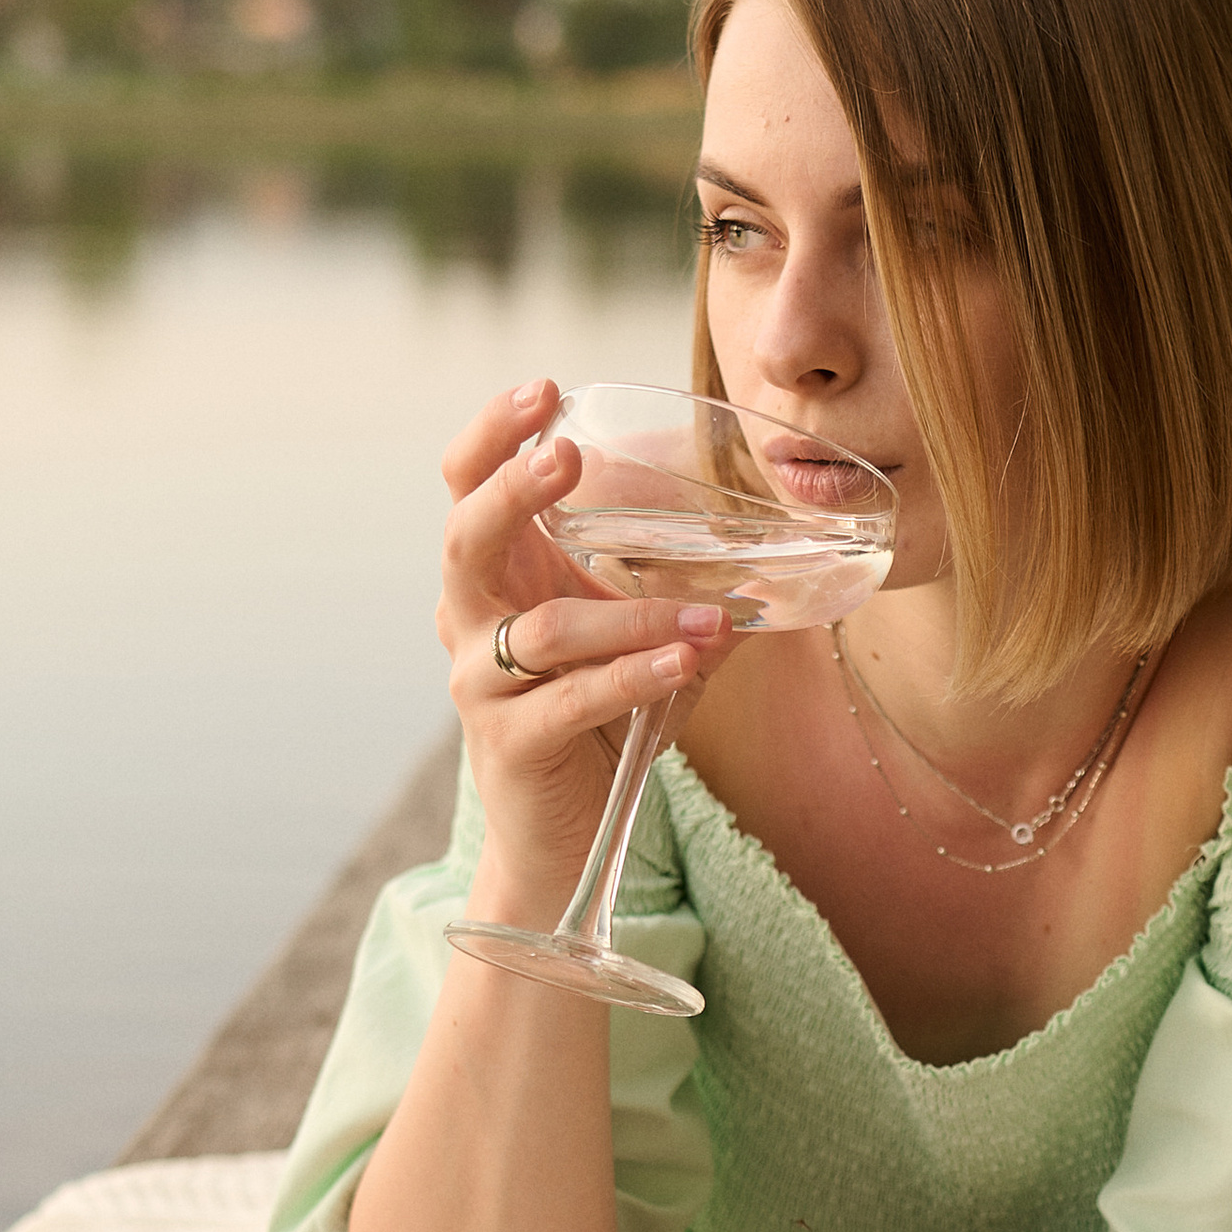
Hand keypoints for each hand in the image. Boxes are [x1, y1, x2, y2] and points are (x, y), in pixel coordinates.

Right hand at [437, 380, 741, 911]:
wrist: (563, 838)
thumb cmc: (599, 722)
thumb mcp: (639, 642)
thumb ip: (683, 596)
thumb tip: (766, 559)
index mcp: (496, 578)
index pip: (465, 487)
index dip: (493, 437)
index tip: (545, 392)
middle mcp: (471, 622)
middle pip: (465, 537)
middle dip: (512, 487)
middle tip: (564, 452)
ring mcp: (482, 686)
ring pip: (544, 632)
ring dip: (631, 616)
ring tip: (705, 617)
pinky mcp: (510, 746)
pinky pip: (572, 700)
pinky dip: (635, 676)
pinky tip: (686, 661)